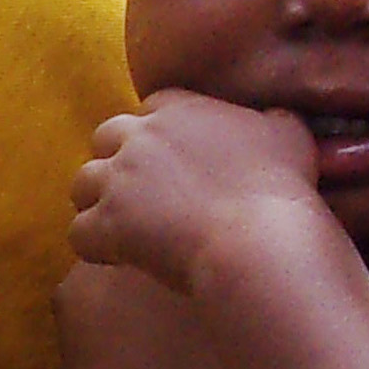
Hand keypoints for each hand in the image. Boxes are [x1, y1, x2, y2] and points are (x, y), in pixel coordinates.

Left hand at [69, 91, 321, 297]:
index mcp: (178, 108)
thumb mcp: (289, 134)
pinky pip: (79, 233)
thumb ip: (273, 118)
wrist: (259, 239)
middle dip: (117, 164)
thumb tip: (272, 119)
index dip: (156, 137)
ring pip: (82, 184)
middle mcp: (139, 136)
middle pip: (104, 139)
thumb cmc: (280, 189)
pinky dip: (95, 247)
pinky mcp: (106, 222)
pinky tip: (117, 260)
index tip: (171, 163)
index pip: (151, 109)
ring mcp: (117, 179)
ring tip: (123, 230)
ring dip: (98, 204)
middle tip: (140, 196)